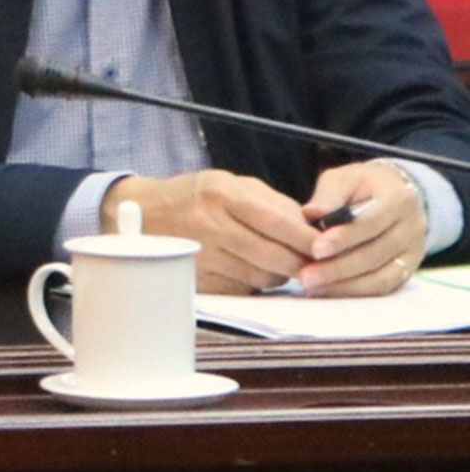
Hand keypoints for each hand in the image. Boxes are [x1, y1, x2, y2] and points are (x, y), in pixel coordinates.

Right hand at [102, 170, 315, 291]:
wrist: (143, 212)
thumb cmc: (194, 196)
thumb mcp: (230, 183)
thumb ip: (273, 203)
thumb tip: (313, 230)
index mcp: (222, 195)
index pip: (279, 222)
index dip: (309, 240)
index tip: (329, 248)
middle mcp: (210, 224)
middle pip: (273, 256)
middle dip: (301, 264)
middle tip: (314, 263)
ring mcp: (201, 255)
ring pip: (262, 277)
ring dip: (279, 274)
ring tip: (278, 262)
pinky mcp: (197, 279)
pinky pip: (242, 288)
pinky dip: (254, 282)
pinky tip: (249, 269)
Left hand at [295, 160, 428, 296]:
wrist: (395, 194)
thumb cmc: (361, 186)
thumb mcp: (344, 179)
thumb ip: (329, 195)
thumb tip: (311, 213)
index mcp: (398, 199)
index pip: (371, 222)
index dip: (344, 238)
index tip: (316, 249)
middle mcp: (412, 228)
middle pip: (375, 254)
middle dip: (338, 267)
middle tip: (306, 275)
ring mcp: (414, 252)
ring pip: (382, 276)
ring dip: (345, 285)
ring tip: (312, 286)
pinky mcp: (409, 269)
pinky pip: (385, 286)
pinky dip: (357, 292)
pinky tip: (329, 291)